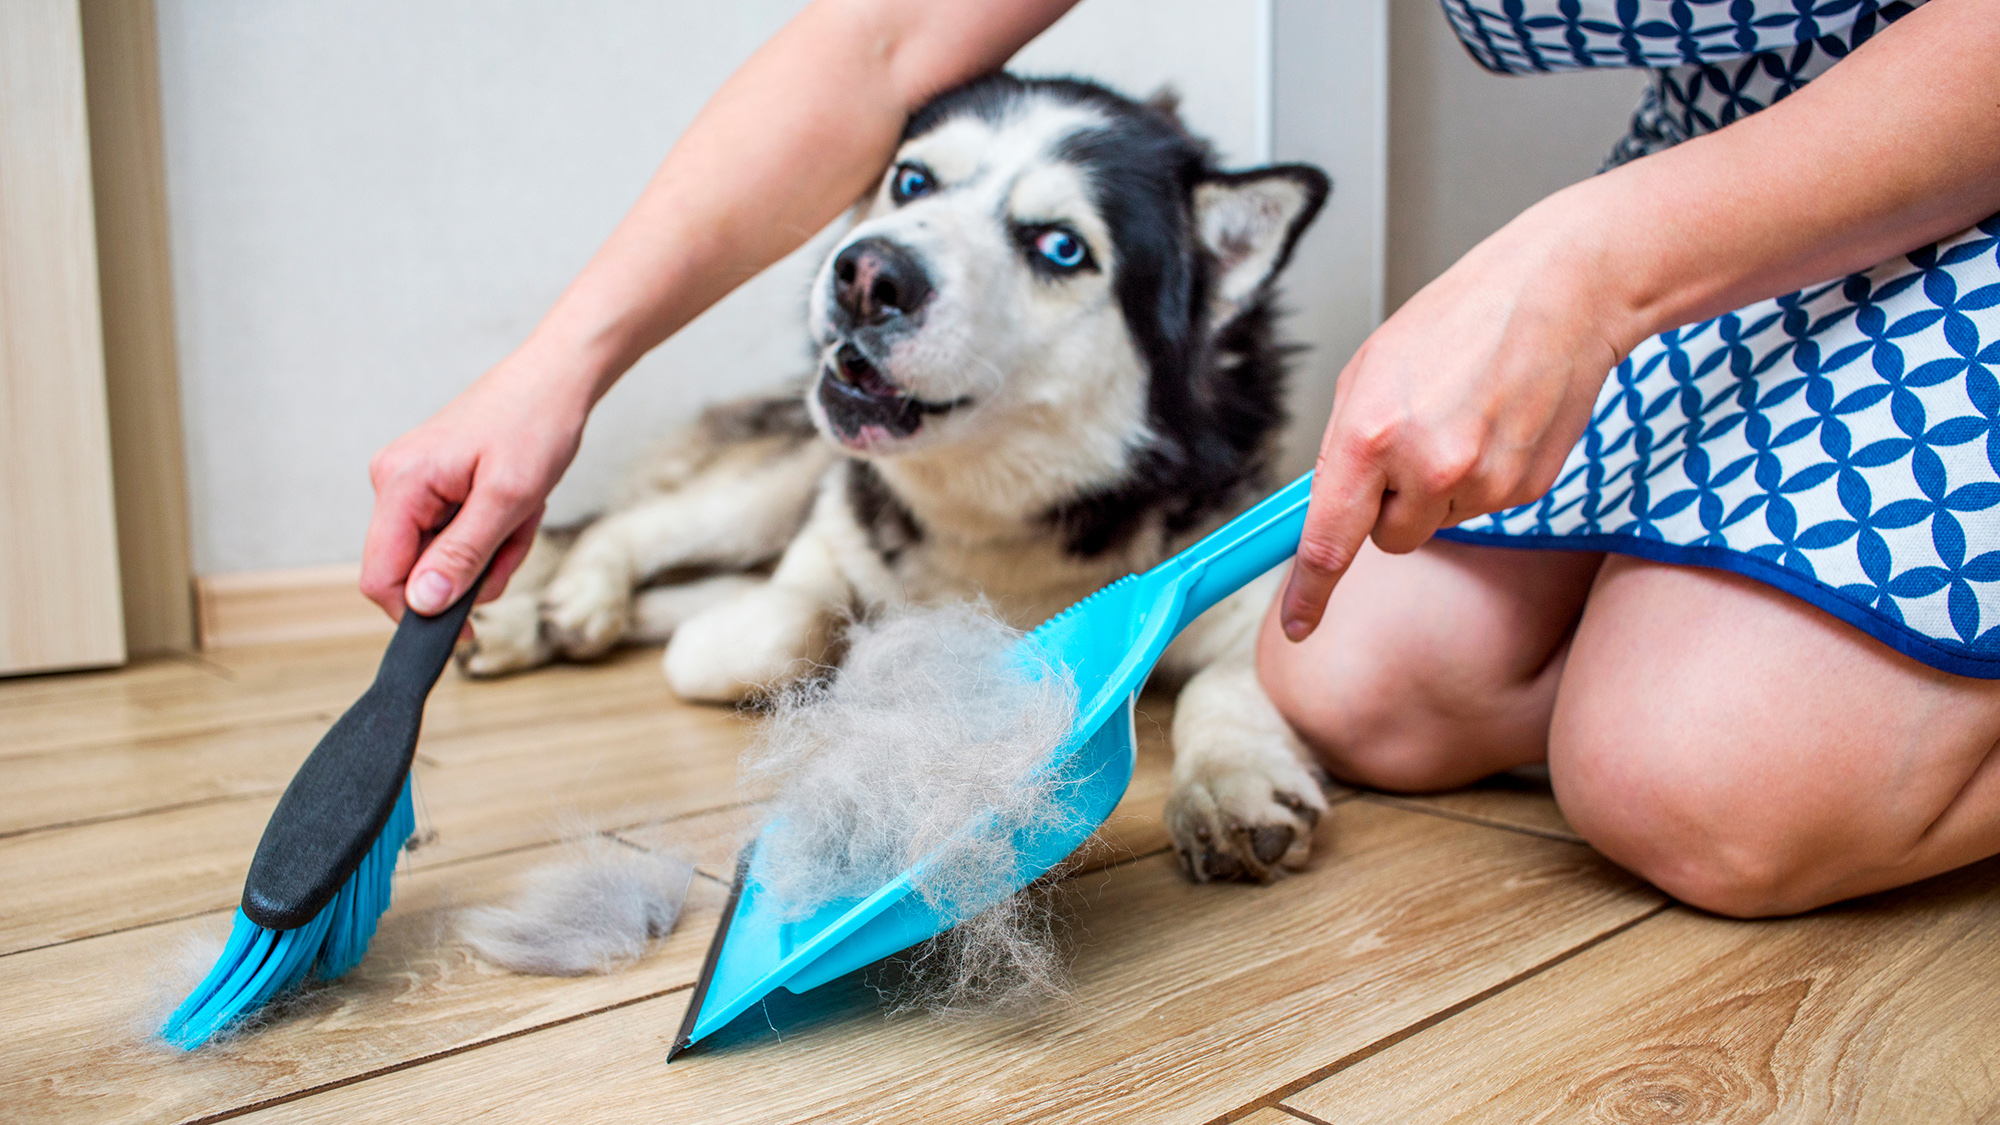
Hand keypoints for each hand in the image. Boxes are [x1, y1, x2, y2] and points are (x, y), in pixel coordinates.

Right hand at [361, 354, 588, 619]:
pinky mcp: (436, 485)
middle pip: (420, 570)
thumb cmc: (534, 424)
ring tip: (525, 512)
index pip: (381, 577)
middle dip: (476, 568)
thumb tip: (422, 604)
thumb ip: (463, 555)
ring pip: (447, 555)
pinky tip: (519, 505)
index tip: (470, 627)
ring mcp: (414, 484)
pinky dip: (496, 531)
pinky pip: (460, 533)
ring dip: (494, 549)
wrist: (556, 379)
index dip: (419, 613)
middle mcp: (394, 483)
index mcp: (400, 484)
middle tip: (517, 536)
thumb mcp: (508, 499)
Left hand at [1278, 190, 1636, 639]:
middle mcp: (1426, 467)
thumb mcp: (1369, 370)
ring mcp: (1483, 483)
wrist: (1560, 293)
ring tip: (1463, 416)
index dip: (1308, 591)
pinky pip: (1483, 509)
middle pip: (1389, 539)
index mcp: (1369, 433)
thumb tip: (1327, 508)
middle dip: (1391, 505)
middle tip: (1415, 439)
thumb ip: (1343, 447)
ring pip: (1438, 524)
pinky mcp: (1527, 489)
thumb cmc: (1459, 320)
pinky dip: (1482, 478)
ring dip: (1439, 488)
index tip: (1296, 624)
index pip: (1328, 539)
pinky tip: (1496, 424)